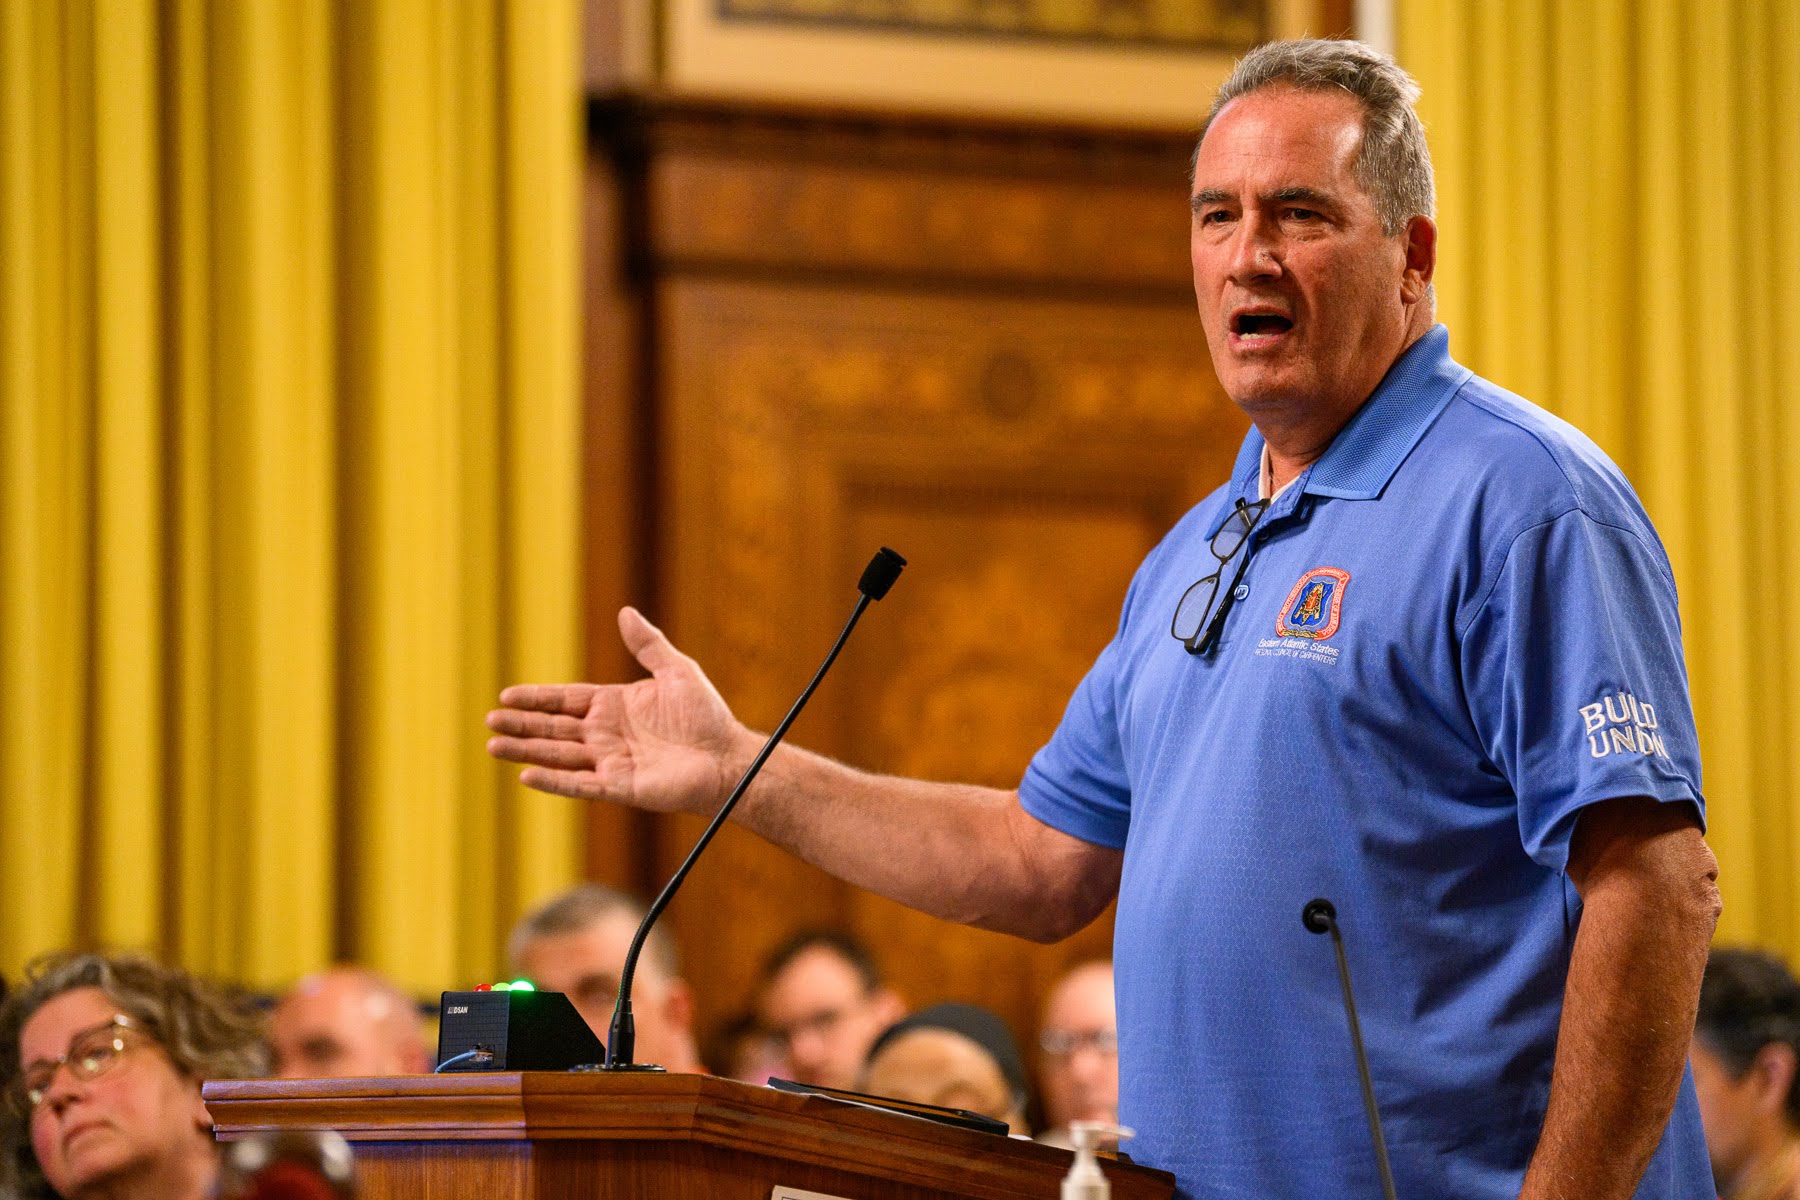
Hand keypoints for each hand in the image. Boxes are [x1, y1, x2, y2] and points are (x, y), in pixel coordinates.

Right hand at [485, 607, 745, 814]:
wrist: (726, 756)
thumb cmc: (706, 715)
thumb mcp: (677, 670)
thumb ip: (648, 644)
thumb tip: (626, 611)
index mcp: (614, 705)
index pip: (565, 700)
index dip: (536, 698)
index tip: (506, 695)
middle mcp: (606, 734)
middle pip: (553, 728)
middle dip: (521, 724)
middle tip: (489, 720)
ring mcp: (609, 761)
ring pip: (558, 756)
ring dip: (526, 752)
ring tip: (494, 747)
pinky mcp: (618, 787)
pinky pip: (579, 784)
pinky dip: (553, 781)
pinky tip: (527, 777)